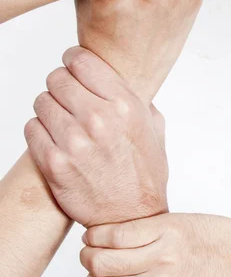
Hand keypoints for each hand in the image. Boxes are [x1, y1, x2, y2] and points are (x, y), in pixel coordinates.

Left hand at [24, 48, 167, 227]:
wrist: (132, 215)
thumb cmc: (145, 172)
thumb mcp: (153, 128)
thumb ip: (136, 98)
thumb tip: (117, 79)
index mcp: (125, 105)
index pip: (80, 61)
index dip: (74, 61)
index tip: (74, 67)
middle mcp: (99, 119)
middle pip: (57, 79)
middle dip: (61, 85)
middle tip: (69, 97)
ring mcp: (74, 142)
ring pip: (41, 102)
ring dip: (50, 108)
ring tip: (64, 121)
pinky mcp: (53, 163)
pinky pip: (31, 128)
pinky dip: (39, 130)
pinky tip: (55, 138)